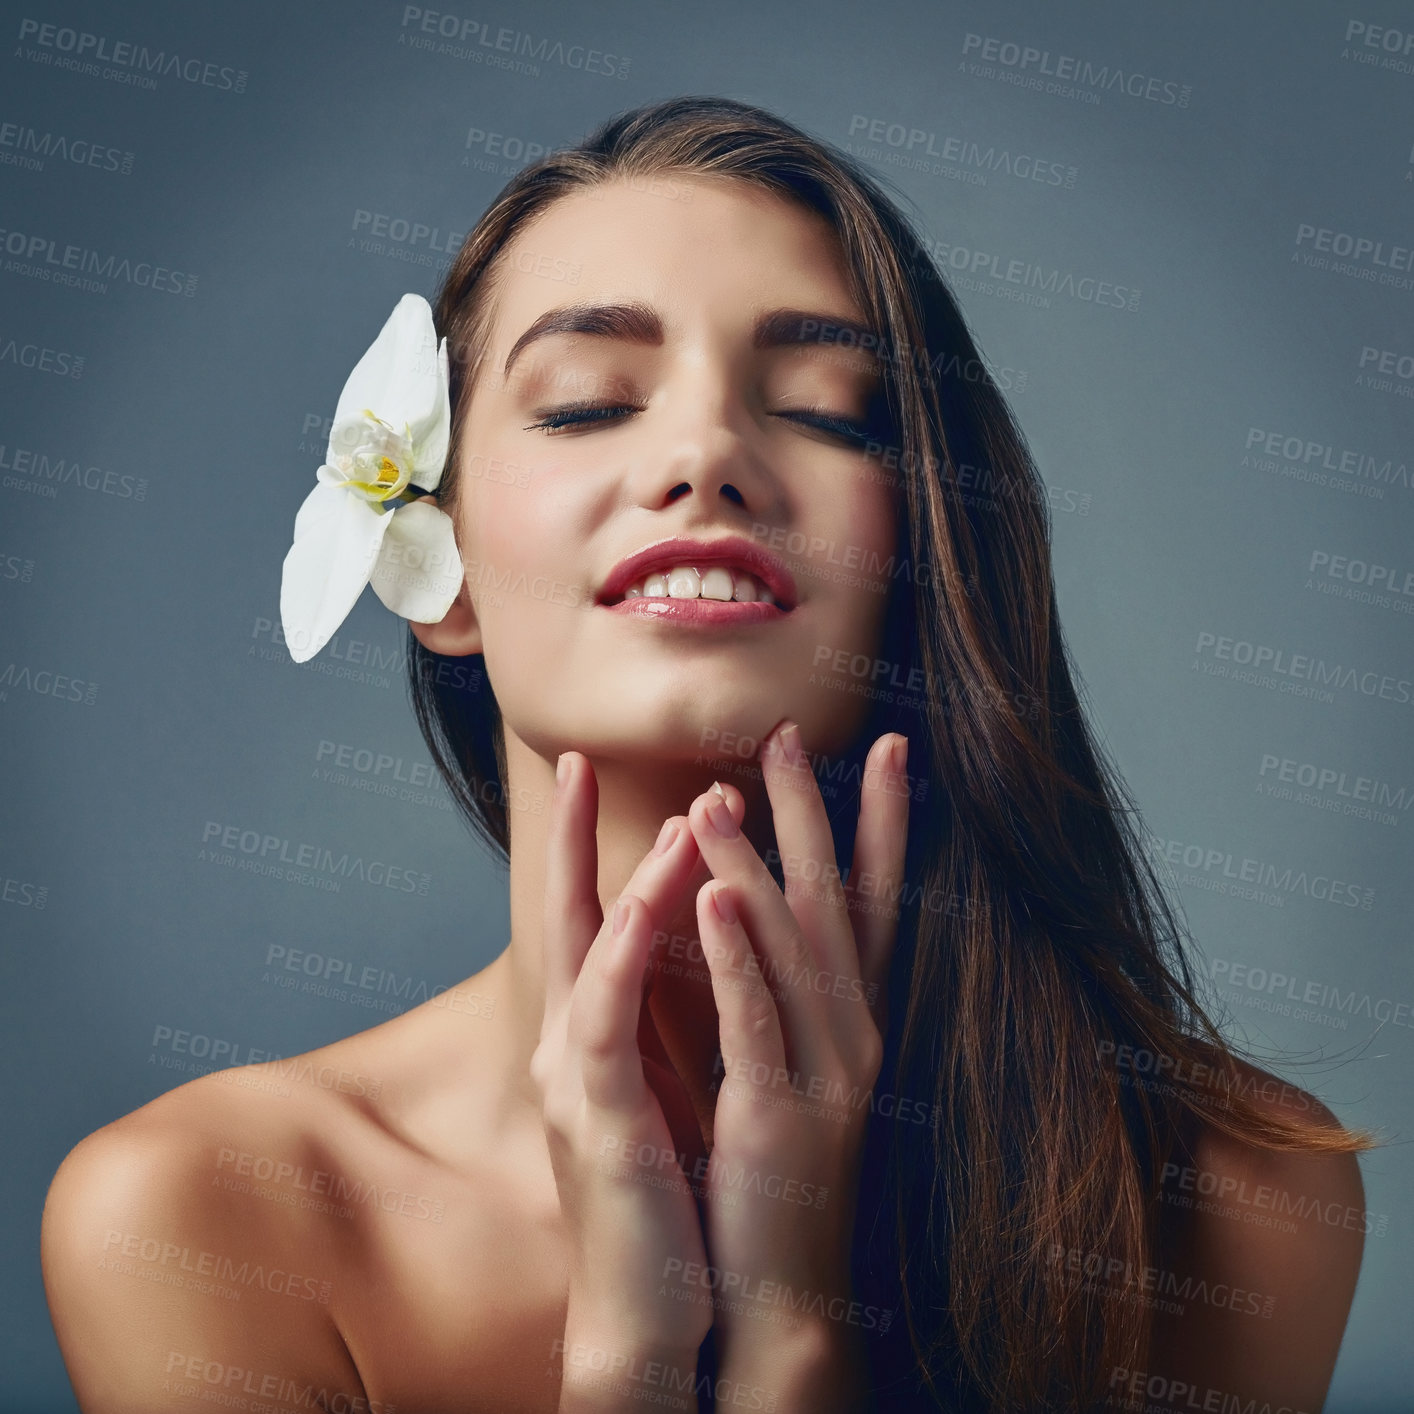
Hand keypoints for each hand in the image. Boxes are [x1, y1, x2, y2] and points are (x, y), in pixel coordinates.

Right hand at [531, 751, 722, 1397]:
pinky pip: (609, 1015)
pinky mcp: (598, 1115)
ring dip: (637, 880)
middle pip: (566, 918)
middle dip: (569, 836)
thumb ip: (655, 1017)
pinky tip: (659, 901)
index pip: (584, 917)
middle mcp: (570, 1043)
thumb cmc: (665, 1189)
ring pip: (597, 955)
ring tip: (681, 815)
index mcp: (592, 1033)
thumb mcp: (657, 1085)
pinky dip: (632, 951)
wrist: (653, 1305)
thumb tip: (682, 948)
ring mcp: (576, 1077)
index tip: (586, 769)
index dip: (579, 843)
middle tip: (580, 756)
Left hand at [684, 721, 909, 1401]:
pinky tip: (709, 898)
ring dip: (754, 867)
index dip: (883, 823)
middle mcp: (854, 1034)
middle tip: (783, 736)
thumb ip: (787, 993)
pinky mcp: (775, 1115)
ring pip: (791, 949)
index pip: (874, 901)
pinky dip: (734, 956)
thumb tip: (762, 912)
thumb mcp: (790, 1067)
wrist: (781, 1292)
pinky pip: (754, 1019)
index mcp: (855, 1020)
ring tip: (718, 795)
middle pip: (835, 902)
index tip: (888, 748)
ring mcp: (821, 1073)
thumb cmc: (776, 1172)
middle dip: (812, 815)